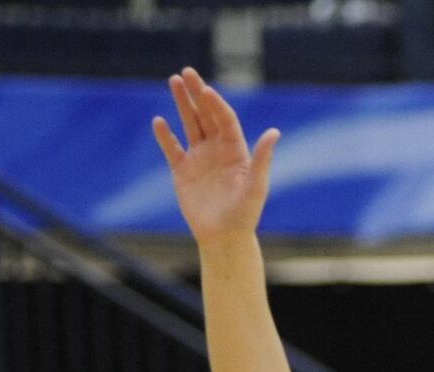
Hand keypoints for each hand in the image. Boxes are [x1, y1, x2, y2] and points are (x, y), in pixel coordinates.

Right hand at [152, 67, 279, 243]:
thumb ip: (262, 158)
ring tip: (174, 81)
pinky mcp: (182, 171)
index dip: (216, 104)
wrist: (224, 238)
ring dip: (182, 104)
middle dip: (196, 94)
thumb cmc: (245, 214)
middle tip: (186, 72)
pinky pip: (172, 148)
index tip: (206, 90)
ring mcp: (199, 159)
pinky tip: (159, 121)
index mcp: (236, 151)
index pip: (225, 120)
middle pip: (206, 116)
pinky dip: (165, 135)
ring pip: (189, 124)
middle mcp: (218, 151)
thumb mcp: (256, 186)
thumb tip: (274, 132)